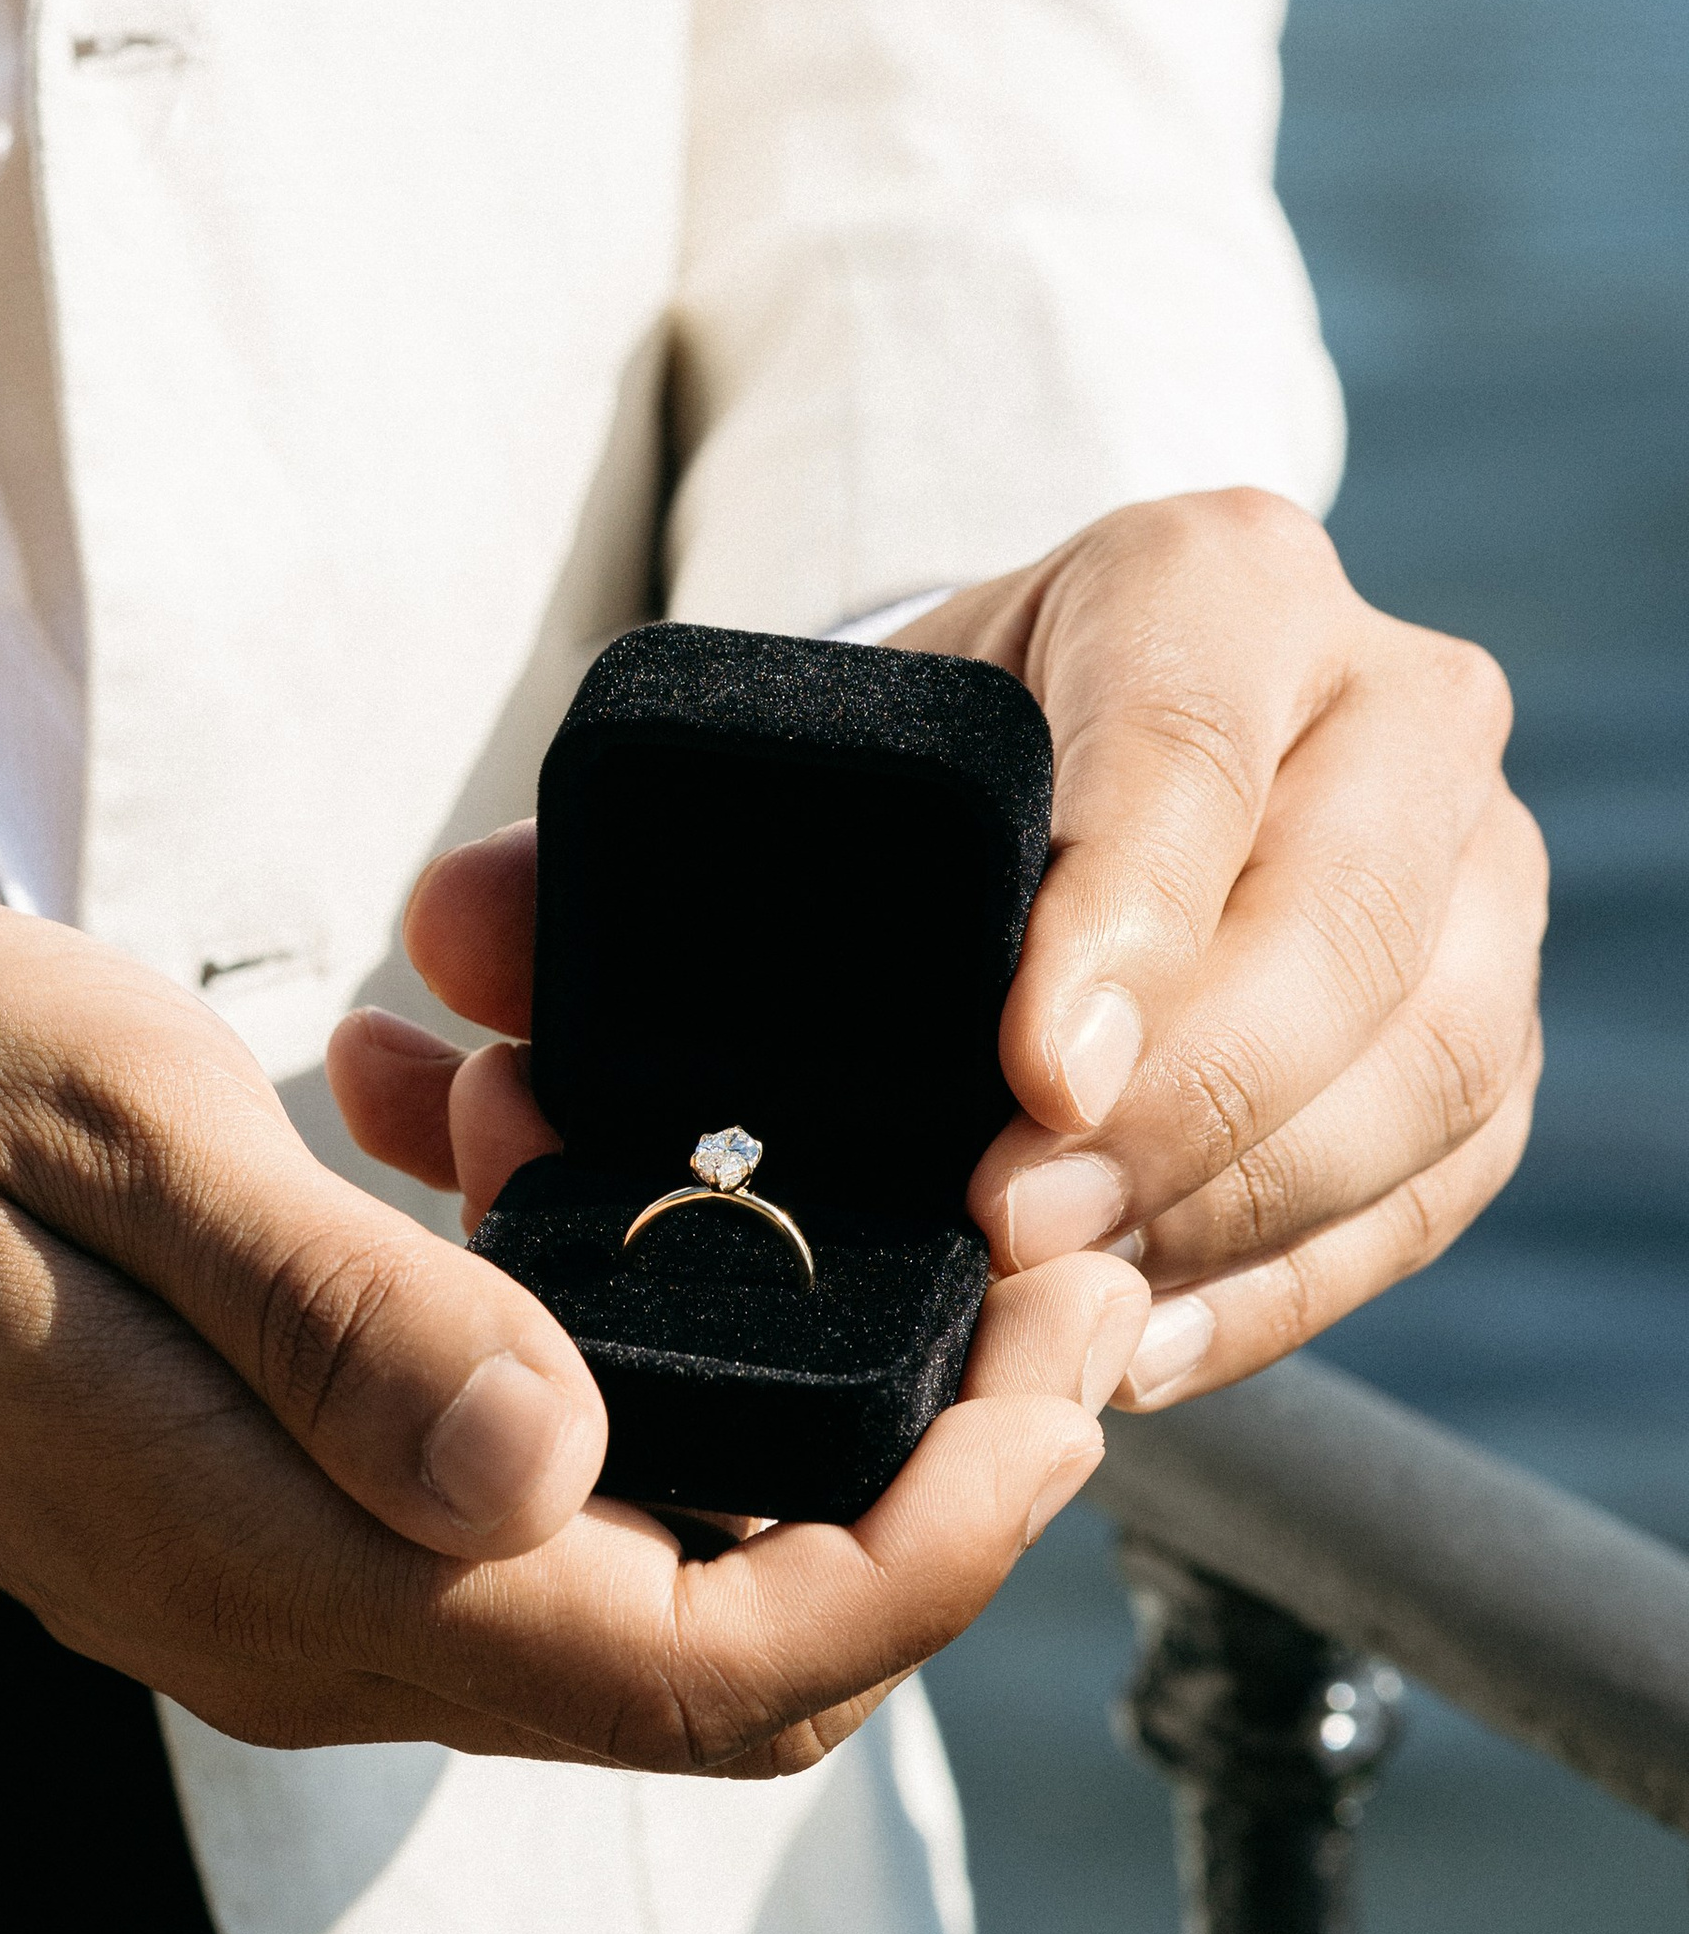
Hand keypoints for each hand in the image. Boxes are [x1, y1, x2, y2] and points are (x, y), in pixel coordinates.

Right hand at [0, 897, 1130, 1772]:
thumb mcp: (114, 1133)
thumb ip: (341, 1311)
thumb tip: (568, 1461)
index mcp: (291, 1567)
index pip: (711, 1662)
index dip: (936, 1551)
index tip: (1065, 1378)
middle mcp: (318, 1637)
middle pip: (723, 1682)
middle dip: (933, 1526)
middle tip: (1056, 1311)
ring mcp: (300, 1607)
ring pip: (656, 1629)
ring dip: (830, 1488)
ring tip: (949, 1287)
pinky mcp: (288, 1539)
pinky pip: (555, 1555)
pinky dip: (694, 1449)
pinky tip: (728, 1279)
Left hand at [337, 495, 1538, 1431]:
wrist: (1065, 761)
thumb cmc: (914, 774)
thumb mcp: (783, 774)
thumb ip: (604, 862)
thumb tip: (456, 941)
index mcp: (1210, 583)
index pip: (1196, 742)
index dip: (1130, 922)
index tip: (1029, 1079)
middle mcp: (1387, 707)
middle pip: (1345, 927)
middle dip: (1186, 1107)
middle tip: (1014, 1237)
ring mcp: (1472, 875)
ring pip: (1424, 1071)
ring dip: (1235, 1219)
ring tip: (1054, 1316)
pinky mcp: (1478, 1029)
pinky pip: (1427, 1188)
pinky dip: (1281, 1289)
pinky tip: (1130, 1349)